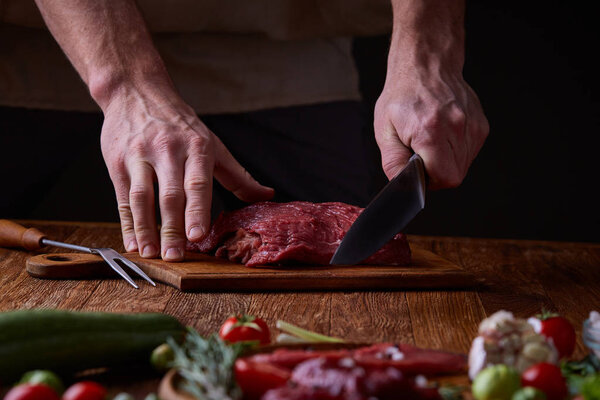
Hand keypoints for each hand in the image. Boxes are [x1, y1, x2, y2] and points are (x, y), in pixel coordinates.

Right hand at [100, 84, 273, 260]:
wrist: (136, 92)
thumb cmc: (180, 125)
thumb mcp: (213, 144)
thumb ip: (238, 175)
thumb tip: (267, 194)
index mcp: (196, 147)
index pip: (197, 183)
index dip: (197, 210)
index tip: (197, 235)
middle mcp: (167, 151)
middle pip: (169, 194)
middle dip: (171, 228)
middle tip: (175, 256)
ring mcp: (139, 156)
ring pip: (142, 197)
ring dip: (145, 229)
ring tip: (150, 254)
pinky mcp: (117, 162)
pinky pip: (122, 197)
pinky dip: (127, 223)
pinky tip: (132, 242)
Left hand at [374, 68, 488, 188]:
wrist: (425, 66)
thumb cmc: (402, 95)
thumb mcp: (385, 130)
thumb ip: (393, 161)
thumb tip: (401, 183)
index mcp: (431, 131)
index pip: (444, 178)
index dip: (429, 180)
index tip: (419, 169)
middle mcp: (456, 128)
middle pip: (455, 175)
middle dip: (436, 172)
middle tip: (422, 154)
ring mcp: (472, 126)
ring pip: (464, 165)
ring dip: (446, 161)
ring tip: (431, 140)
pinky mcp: (480, 124)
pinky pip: (470, 152)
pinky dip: (456, 150)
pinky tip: (443, 134)